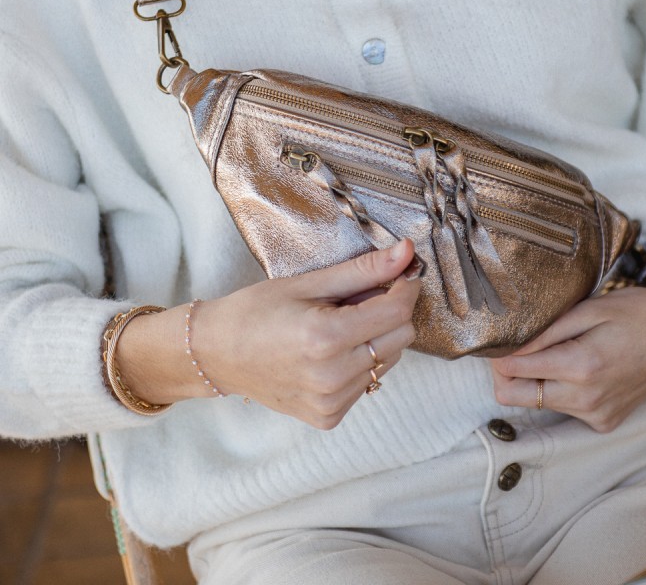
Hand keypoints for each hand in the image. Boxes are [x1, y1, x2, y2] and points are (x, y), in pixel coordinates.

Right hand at [116, 239, 420, 428]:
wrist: (214, 354)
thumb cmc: (255, 312)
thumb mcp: (307, 283)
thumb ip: (362, 270)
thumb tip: (406, 253)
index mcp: (327, 338)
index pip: (398, 311)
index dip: (404, 286)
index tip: (399, 271)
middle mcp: (334, 377)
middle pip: (401, 337)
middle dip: (390, 311)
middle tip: (356, 299)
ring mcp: (332, 402)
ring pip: (388, 360)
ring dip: (376, 338)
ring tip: (337, 326)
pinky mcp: (329, 416)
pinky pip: (368, 383)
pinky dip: (359, 363)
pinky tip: (329, 353)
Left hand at [490, 275, 645, 432]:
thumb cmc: (636, 312)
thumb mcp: (587, 310)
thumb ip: (544, 333)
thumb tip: (506, 349)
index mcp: (580, 367)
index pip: (512, 372)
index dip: (497, 355)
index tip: (497, 339)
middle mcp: (587, 400)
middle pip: (515, 397)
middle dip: (505, 373)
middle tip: (513, 348)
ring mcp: (598, 416)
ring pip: (539, 404)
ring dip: (534, 381)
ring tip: (553, 351)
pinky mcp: (606, 422)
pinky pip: (566, 409)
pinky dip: (561, 391)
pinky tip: (579, 367)